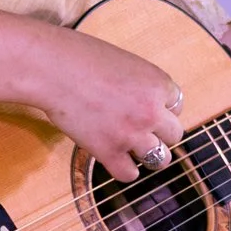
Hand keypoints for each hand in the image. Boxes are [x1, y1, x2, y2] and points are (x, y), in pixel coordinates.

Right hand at [36, 30, 182, 183]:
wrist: (52, 68)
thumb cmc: (80, 56)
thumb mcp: (124, 62)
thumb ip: (140, 84)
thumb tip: (143, 103)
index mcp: (158, 83)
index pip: (177, 105)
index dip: (162, 108)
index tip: (146, 109)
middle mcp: (151, 110)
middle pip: (174, 134)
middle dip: (160, 133)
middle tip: (142, 130)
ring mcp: (131, 133)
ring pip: (160, 159)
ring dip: (149, 155)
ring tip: (135, 150)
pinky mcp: (108, 151)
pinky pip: (129, 174)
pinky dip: (124, 170)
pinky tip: (115, 159)